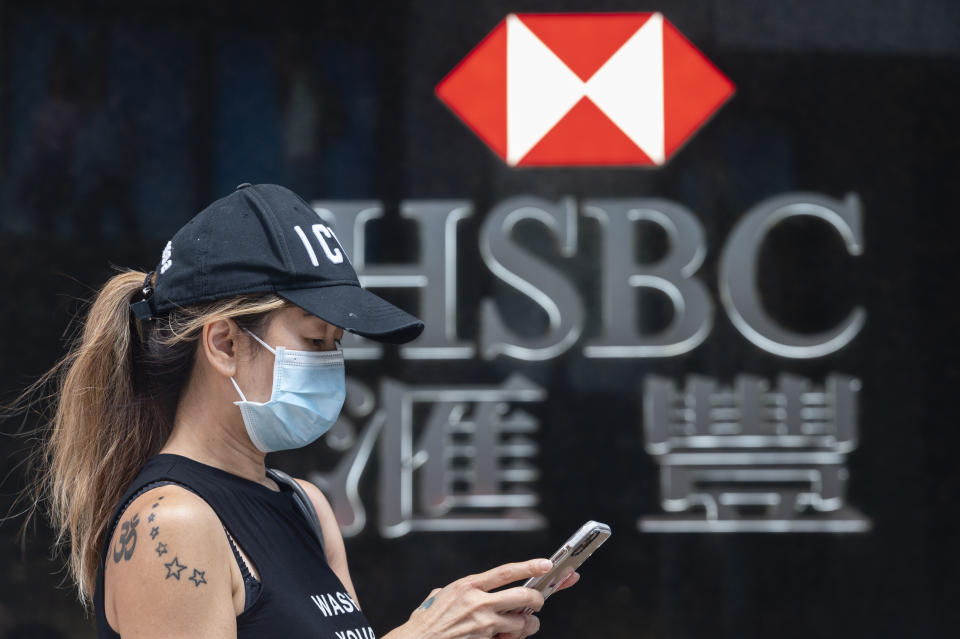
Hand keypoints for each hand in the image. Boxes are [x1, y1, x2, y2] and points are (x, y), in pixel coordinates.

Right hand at [397, 558, 569, 638]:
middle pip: (522, 596)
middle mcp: (477, 603)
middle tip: (537, 603)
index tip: (546, 564)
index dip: (529, 566)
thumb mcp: (441, 595)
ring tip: (523, 626)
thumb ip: (462, 590)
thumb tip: (476, 589)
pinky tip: (505, 637)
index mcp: (468, 586)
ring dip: (527, 626)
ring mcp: (482, 625)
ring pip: (521, 623)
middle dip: (537, 600)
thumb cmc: (426, 621)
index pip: (506, 572)